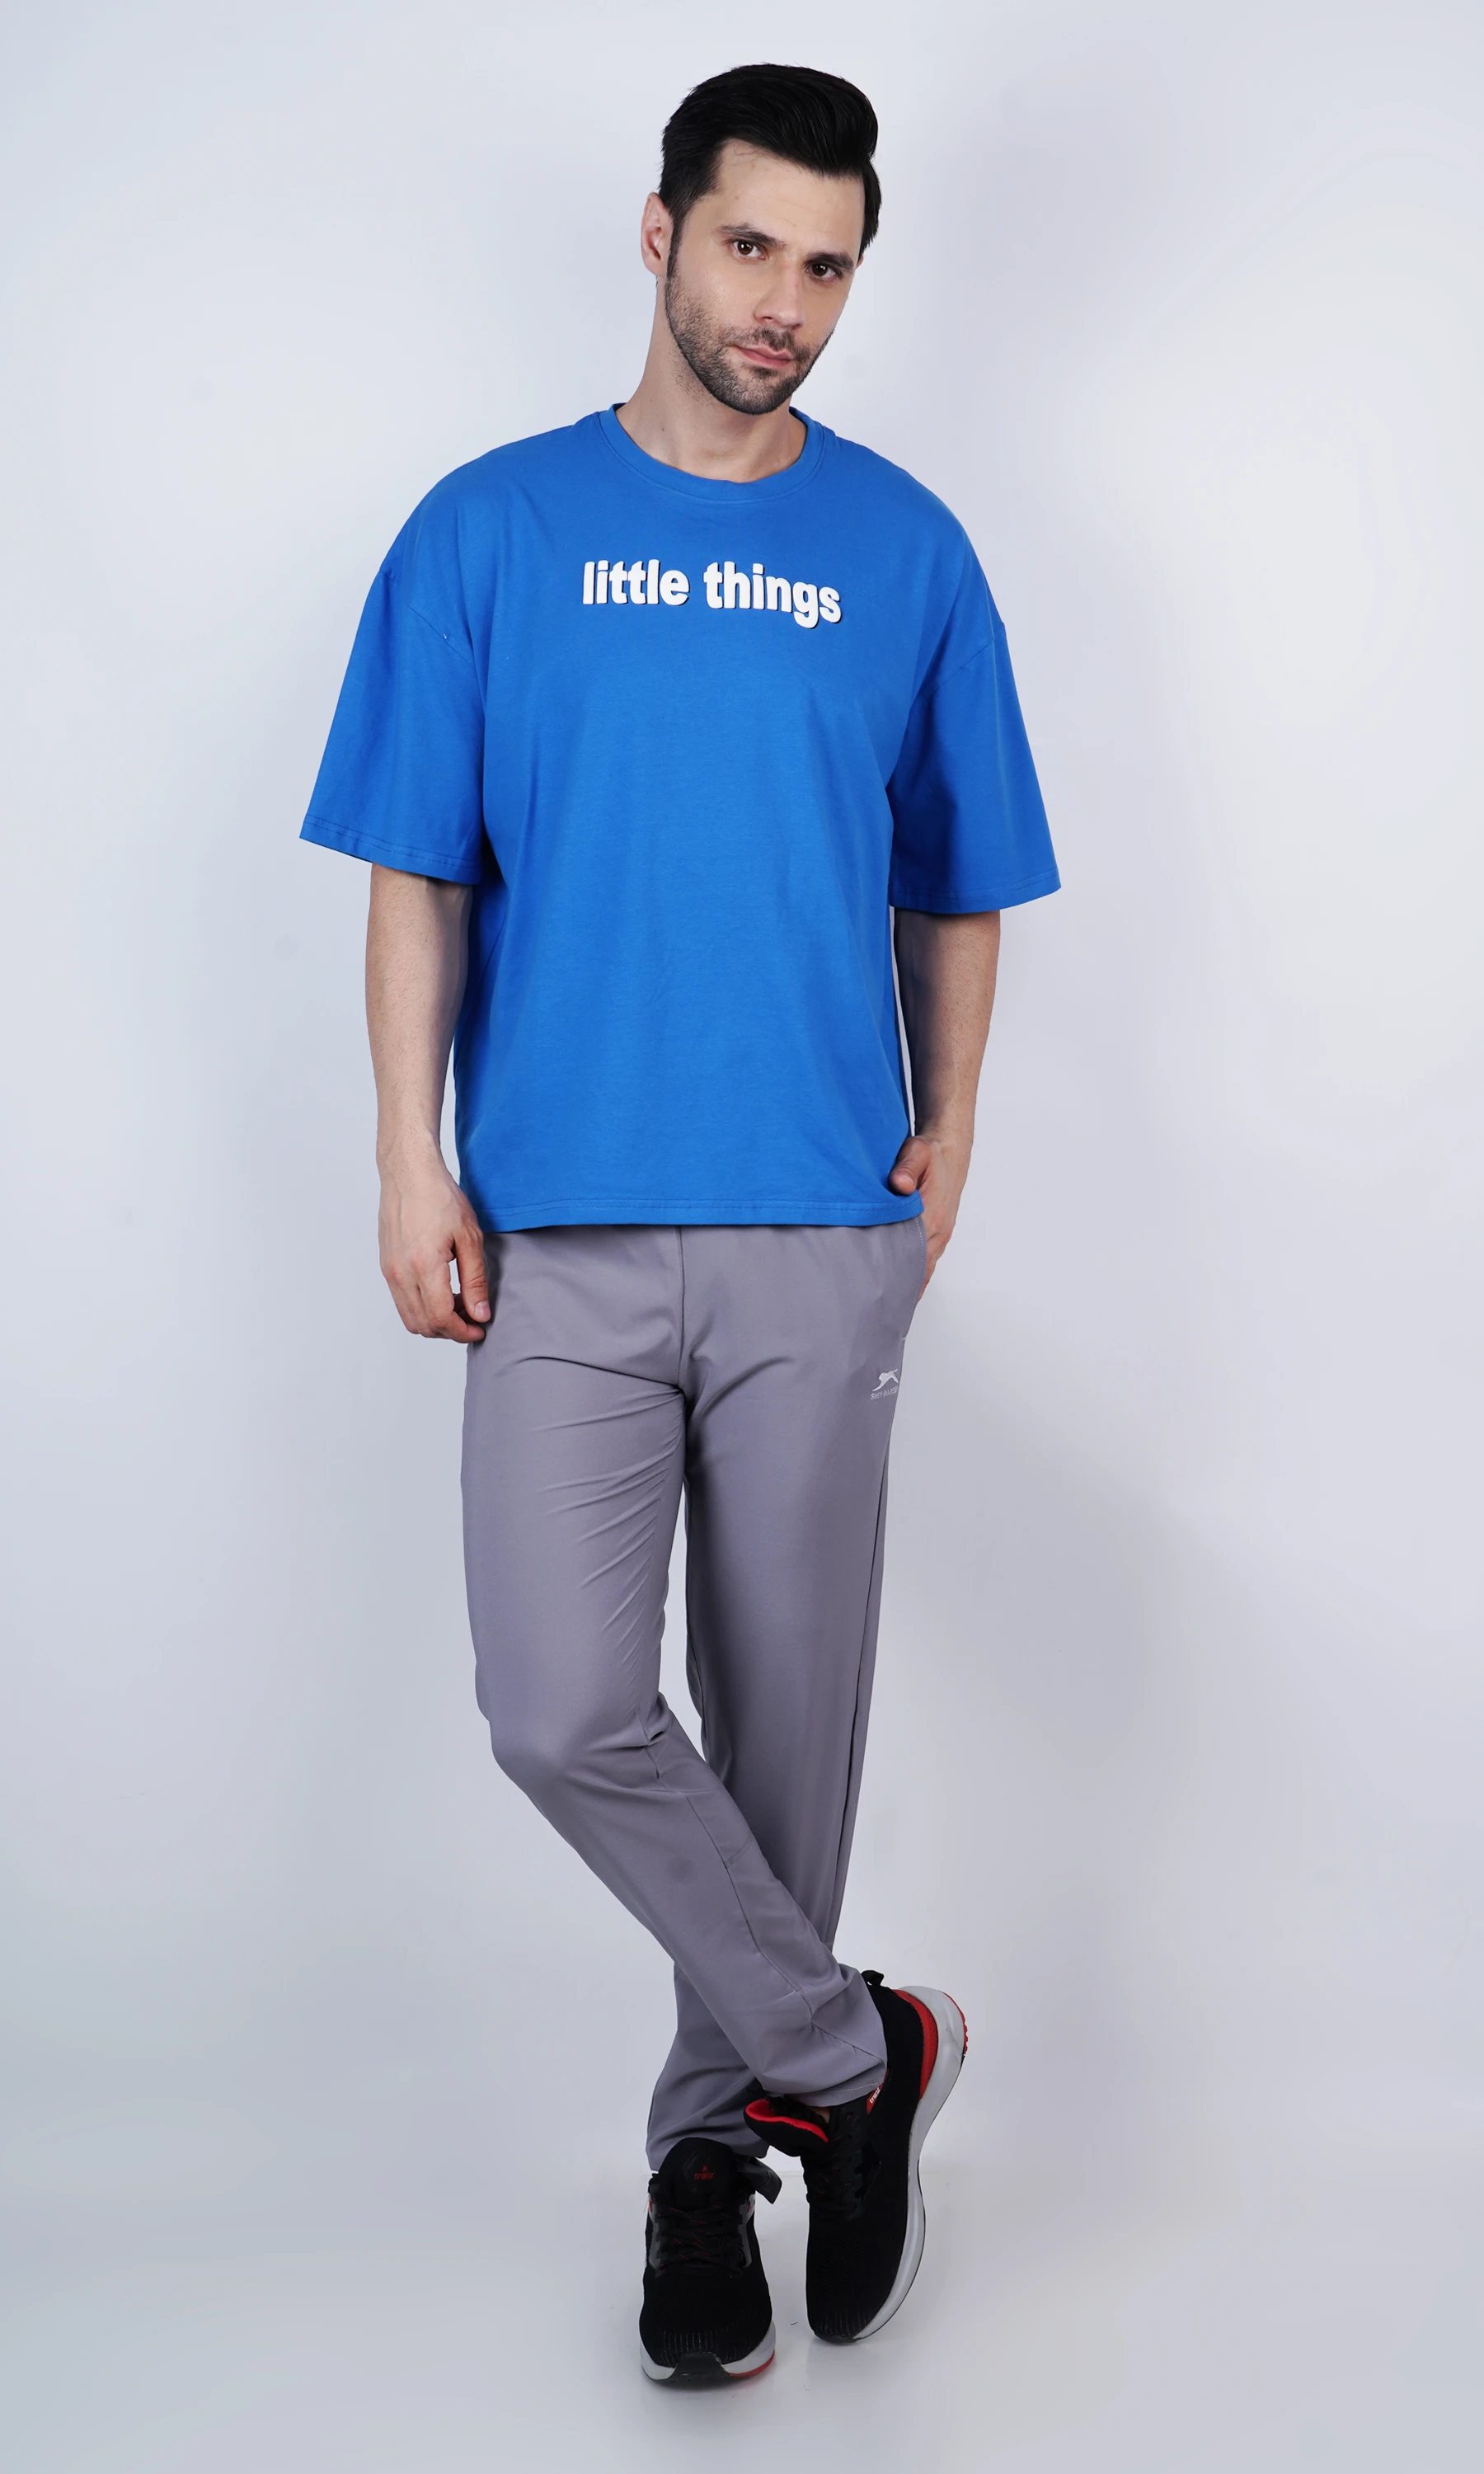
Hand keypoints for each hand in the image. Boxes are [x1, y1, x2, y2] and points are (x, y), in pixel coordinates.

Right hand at [377, 1139, 490, 1340]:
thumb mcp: (470, 1237)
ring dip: (436, 1322)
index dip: (463, 1331)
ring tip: (459, 1305)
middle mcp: (401, 1273)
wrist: (409, 1174)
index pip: (441, 1318)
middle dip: (451, 1330)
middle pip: (424, 1325)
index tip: (480, 1328)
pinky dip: (422, 1308)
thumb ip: (475, 1279)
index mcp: (424, 1265)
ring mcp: (390, 1271)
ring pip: (410, 1318)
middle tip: (473, 1317)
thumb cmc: (439, 1197)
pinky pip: (402, 1302)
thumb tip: (480, 1313)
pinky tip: (442, 1292)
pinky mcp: (386, 1267)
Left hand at [887, 1124, 970, 1293]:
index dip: (892, 1268)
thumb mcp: (918, 1152)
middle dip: (896, 1284)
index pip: (910, 1250)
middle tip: (870, 1303)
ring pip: (923, 1270)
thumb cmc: (931, 1154)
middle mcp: (938, 1231)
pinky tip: (902, 1294)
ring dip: (906, 1285)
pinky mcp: (937, 1237)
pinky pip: (927, 1265)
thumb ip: (907, 1167)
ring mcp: (940, 1237)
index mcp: (932, 1214)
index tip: (873, 1284)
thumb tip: (898, 1184)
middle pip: (916, 1267)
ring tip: (883, 1307)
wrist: (950, 1154)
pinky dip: (916, 1280)